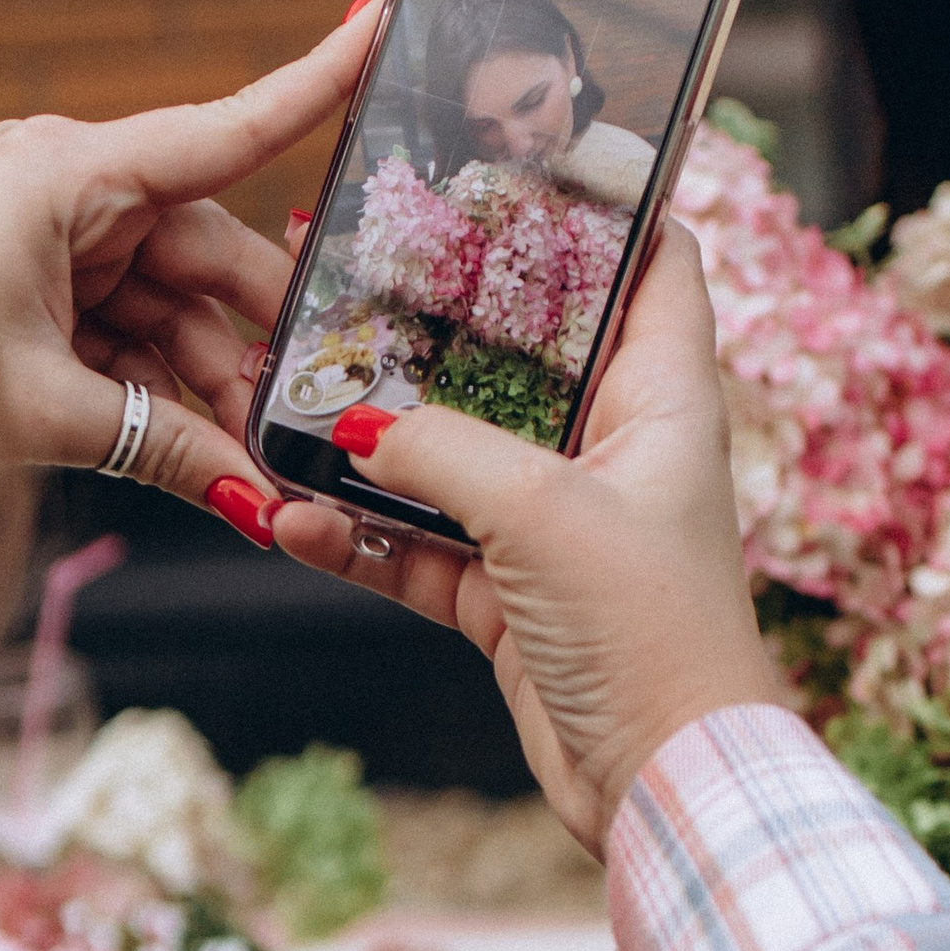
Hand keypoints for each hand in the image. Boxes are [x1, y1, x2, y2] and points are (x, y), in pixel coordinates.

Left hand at [0, 9, 374, 494]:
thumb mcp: (44, 412)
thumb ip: (164, 444)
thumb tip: (255, 494)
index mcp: (67, 172)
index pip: (225, 130)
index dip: (316, 84)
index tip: (384, 23)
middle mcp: (65, 185)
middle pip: (208, 250)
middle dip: (257, 342)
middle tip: (306, 422)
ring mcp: (48, 231)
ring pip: (173, 299)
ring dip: (207, 379)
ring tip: (243, 463)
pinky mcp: (31, 279)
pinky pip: (126, 323)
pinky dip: (156, 382)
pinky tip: (192, 448)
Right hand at [272, 229, 782, 851]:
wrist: (663, 787)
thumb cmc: (649, 632)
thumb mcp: (541, 512)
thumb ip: (441, 450)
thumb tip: (359, 423)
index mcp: (662, 398)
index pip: (652, 263)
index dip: (600, 207)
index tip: (515, 163)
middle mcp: (614, 448)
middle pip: (519, 353)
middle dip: (431, 321)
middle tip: (346, 277)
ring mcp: (559, 524)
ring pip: (450, 454)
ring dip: (371, 441)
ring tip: (286, 401)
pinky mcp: (512, 597)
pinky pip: (418, 546)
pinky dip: (357, 536)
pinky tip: (291, 519)